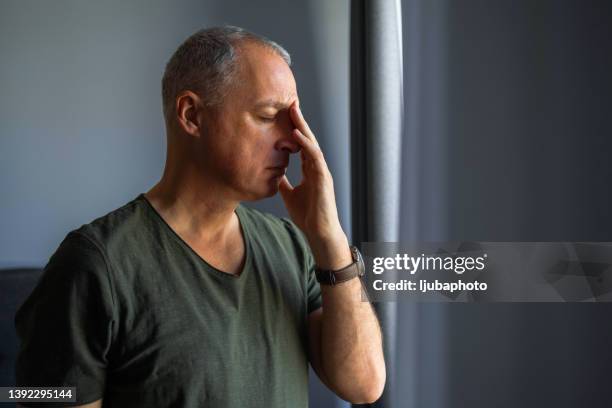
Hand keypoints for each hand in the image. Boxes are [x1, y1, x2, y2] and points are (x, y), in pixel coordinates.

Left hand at [278, 101, 351, 269]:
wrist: (319, 232)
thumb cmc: (308, 215)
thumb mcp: (289, 195)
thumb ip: (283, 182)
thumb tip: (272, 173)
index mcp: (310, 169)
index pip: (300, 144)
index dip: (293, 128)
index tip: (283, 114)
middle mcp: (316, 167)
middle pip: (307, 138)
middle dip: (298, 120)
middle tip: (289, 101)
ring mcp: (321, 171)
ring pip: (312, 143)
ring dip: (302, 126)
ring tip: (293, 110)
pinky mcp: (324, 178)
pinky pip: (315, 157)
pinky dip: (306, 144)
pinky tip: (296, 134)